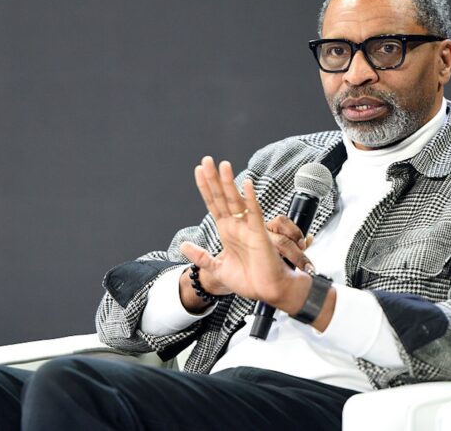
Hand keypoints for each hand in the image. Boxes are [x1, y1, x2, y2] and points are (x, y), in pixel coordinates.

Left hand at [179, 156, 307, 310]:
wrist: (267, 292)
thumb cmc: (249, 280)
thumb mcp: (217, 268)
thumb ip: (201, 256)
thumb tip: (183, 245)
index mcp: (227, 231)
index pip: (213, 204)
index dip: (205, 187)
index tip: (198, 171)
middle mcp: (237, 226)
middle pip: (222, 197)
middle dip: (214, 178)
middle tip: (207, 160)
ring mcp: (248, 228)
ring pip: (236, 201)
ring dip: (229, 183)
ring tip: (222, 165)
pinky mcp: (260, 234)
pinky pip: (254, 213)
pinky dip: (250, 199)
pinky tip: (246, 185)